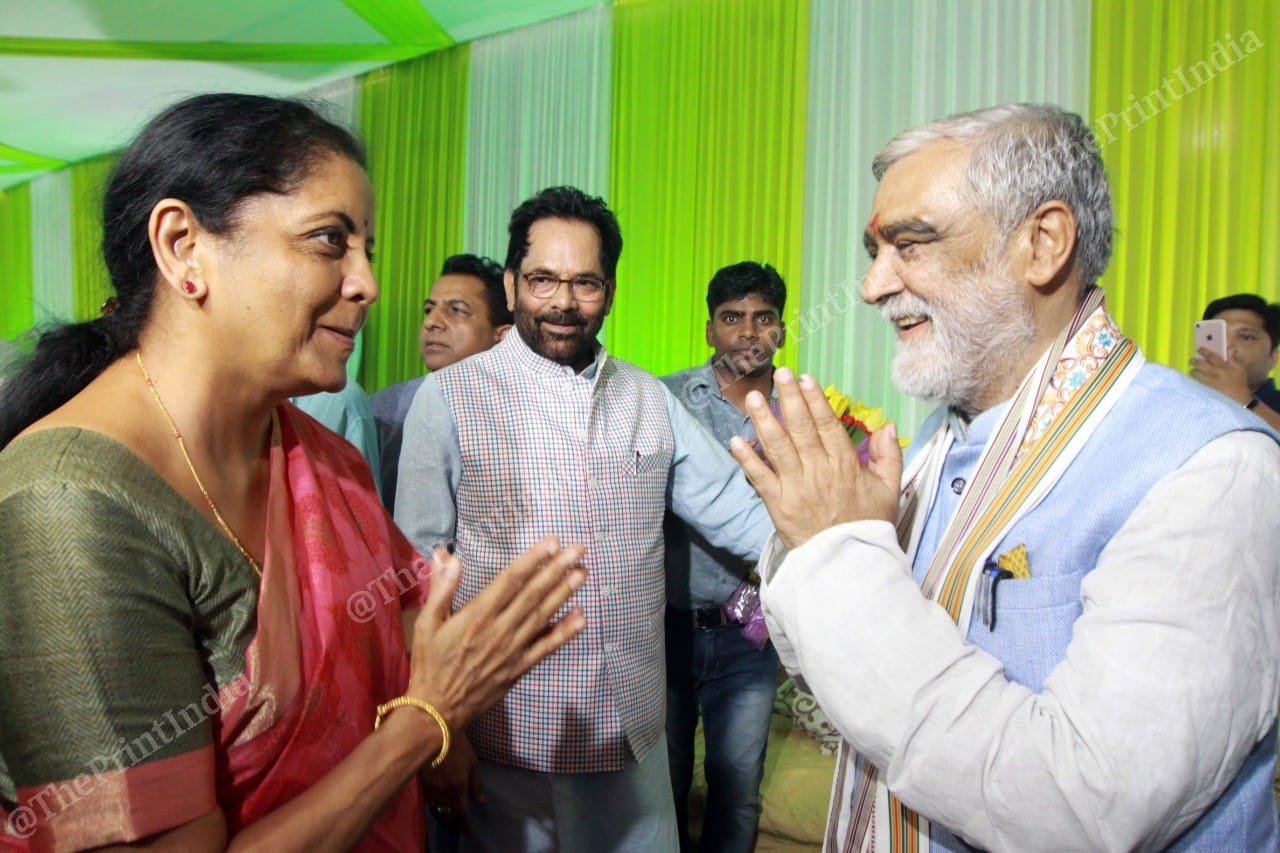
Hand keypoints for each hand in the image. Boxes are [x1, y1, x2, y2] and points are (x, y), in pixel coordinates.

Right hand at [407, 537, 586, 733]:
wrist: (437, 709)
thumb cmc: (430, 663)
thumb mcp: (425, 623)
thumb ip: (441, 588)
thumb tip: (447, 555)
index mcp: (477, 615)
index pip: (511, 580)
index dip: (533, 559)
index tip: (552, 543)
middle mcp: (499, 629)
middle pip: (534, 594)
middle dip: (557, 569)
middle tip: (579, 550)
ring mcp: (513, 650)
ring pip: (544, 616)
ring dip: (565, 593)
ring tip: (583, 573)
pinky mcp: (520, 668)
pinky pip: (546, 647)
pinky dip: (565, 632)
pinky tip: (581, 616)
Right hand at [422, 734, 481, 834]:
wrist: (433, 731)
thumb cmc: (457, 743)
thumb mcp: (472, 762)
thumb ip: (476, 784)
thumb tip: (482, 801)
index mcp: (459, 786)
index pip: (462, 813)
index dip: (465, 825)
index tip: (468, 832)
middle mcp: (443, 791)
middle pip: (448, 816)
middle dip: (454, 825)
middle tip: (459, 829)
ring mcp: (430, 788)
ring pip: (437, 810)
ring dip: (444, 817)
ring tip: (450, 821)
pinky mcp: (421, 784)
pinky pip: (428, 802)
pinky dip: (435, 808)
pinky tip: (439, 808)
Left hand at [729, 369, 901, 548]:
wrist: (847, 562)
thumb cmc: (867, 525)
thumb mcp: (889, 490)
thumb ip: (889, 456)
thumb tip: (886, 426)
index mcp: (844, 464)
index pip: (827, 424)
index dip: (815, 400)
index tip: (805, 379)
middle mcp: (818, 470)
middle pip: (800, 427)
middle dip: (788, 398)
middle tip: (779, 374)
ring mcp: (796, 486)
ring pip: (777, 446)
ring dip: (763, 420)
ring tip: (751, 397)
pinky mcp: (778, 504)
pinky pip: (759, 477)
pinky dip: (747, 458)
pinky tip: (735, 440)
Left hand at [1190, 347, 1251, 403]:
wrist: (1238, 398)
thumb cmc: (1239, 383)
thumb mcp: (1240, 369)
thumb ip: (1234, 359)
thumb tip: (1230, 349)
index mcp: (1224, 367)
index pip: (1211, 356)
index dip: (1204, 351)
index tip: (1199, 349)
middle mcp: (1216, 373)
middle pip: (1200, 364)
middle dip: (1194, 361)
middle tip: (1191, 360)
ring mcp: (1210, 382)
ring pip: (1196, 374)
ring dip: (1193, 371)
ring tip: (1192, 370)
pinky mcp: (1207, 389)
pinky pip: (1197, 382)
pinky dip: (1195, 380)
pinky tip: (1195, 379)